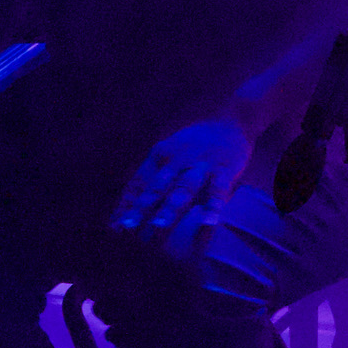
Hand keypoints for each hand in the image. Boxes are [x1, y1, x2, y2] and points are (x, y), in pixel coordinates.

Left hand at [112, 120, 251, 259]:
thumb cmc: (197, 141)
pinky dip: (213, 207)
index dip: (126, 204)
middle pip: (157, 185)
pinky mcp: (225, 169)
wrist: (234, 119)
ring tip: (159, 226)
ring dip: (170, 207)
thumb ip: (156, 173)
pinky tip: (208, 224)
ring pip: (184, 187)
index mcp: (162, 153)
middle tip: (128, 228)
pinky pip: (218, 191)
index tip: (114, 227)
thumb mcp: (172, 149)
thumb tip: (132, 203)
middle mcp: (178, 158)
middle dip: (141, 207)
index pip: (138, 181)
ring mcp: (202, 163)